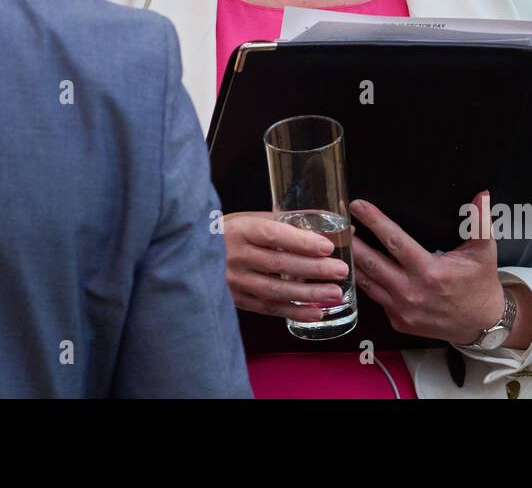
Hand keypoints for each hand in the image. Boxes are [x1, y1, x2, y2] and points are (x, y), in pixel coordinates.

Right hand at [222, 211, 350, 319]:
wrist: (191, 253)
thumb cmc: (230, 232)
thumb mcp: (250, 219)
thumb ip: (287, 222)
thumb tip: (333, 223)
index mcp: (240, 229)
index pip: (273, 235)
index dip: (300, 241)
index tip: (327, 246)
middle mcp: (235, 255)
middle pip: (278, 264)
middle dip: (313, 268)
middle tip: (340, 270)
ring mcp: (234, 281)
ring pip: (275, 290)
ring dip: (308, 294)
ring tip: (335, 293)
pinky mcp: (236, 300)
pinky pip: (268, 308)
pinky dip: (293, 312)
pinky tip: (316, 312)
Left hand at [351, 190, 504, 344]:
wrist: (481, 324)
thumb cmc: (480, 284)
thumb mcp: (484, 251)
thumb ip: (479, 221)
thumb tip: (481, 195)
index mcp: (430, 271)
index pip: (394, 241)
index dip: (374, 221)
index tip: (357, 206)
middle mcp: (411, 292)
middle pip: (371, 262)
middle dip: (351, 241)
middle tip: (337, 223)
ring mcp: (402, 309)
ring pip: (367, 282)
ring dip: (351, 262)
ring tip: (338, 242)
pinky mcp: (398, 321)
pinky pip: (375, 298)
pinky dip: (363, 282)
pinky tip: (353, 267)